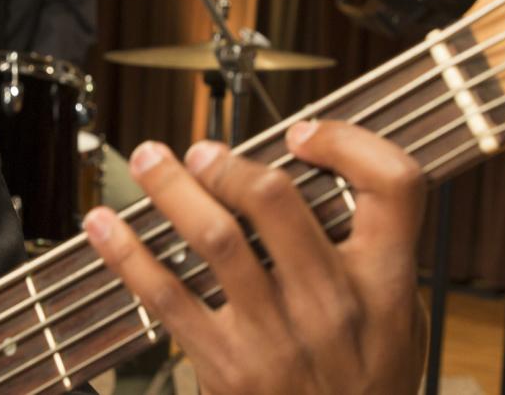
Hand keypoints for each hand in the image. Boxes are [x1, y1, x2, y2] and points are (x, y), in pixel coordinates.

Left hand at [84, 120, 427, 393]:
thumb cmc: (365, 387)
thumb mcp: (399, 323)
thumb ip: (371, 257)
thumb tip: (320, 180)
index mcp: (386, 282)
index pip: (392, 185)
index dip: (348, 143)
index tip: (304, 135)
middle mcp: (333, 302)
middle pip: (276, 199)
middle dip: (227, 162)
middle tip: (203, 151)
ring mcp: (278, 336)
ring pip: (215, 237)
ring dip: (172, 188)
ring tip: (151, 162)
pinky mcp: (229, 366)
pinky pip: (169, 297)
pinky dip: (129, 254)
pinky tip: (105, 227)